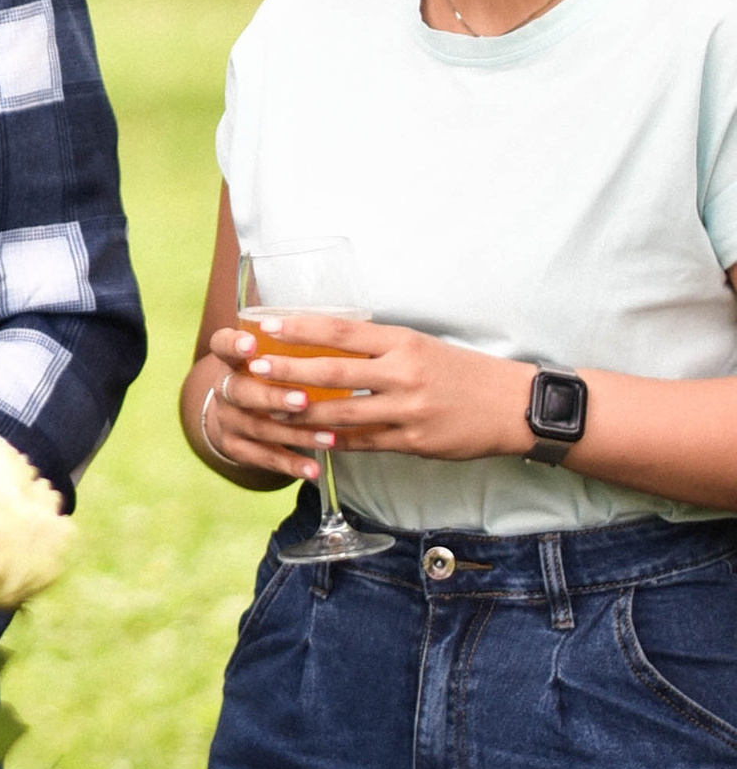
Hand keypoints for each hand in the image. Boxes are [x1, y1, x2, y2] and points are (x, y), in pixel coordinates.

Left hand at [207, 313, 532, 470]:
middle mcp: (402, 372)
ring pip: (342, 414)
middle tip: (255, 369)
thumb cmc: (464, 371)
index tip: (266, 325)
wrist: (514, 405)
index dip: (300, 328)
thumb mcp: (422, 346)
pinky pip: (365, 443)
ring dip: (303, 414)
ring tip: (271, 411)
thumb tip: (331, 345)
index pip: (341, 330)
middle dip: (288, 371)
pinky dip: (337, 442)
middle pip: (332, 372)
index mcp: (402, 341)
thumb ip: (380, 348)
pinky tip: (313, 441)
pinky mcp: (415, 441)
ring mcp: (408, 409)